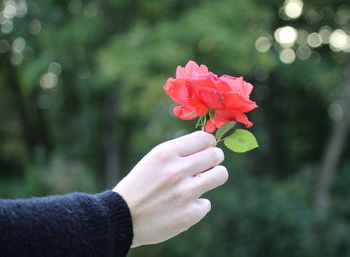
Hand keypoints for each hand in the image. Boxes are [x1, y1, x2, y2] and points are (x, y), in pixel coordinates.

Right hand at [113, 131, 227, 246]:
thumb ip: (179, 153)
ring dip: (214, 177)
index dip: (209, 144)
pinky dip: (196, 206)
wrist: (121, 219)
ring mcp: (185, 193)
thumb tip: (209, 147)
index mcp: (165, 153)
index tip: (207, 149)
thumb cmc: (140, 186)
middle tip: (208, 165)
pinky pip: (206, 203)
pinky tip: (181, 208)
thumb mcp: (153, 160)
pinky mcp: (189, 214)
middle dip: (215, 159)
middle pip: (216, 155)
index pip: (204, 138)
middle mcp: (176, 170)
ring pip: (221, 175)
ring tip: (201, 182)